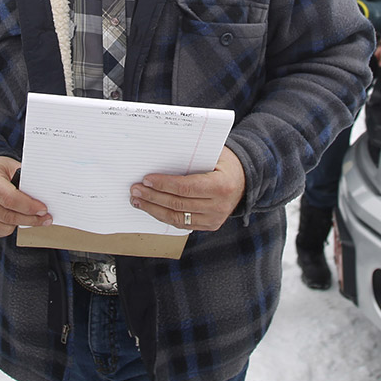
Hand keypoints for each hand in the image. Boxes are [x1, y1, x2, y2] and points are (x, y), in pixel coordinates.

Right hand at [0, 155, 51, 237]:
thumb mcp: (12, 167)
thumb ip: (26, 181)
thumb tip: (45, 197)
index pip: (10, 198)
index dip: (29, 206)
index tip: (44, 210)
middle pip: (8, 216)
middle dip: (30, 219)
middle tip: (45, 219)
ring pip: (4, 228)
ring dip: (20, 223)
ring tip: (26, 216)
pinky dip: (8, 227)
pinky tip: (11, 218)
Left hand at [128, 146, 245, 231]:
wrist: (245, 179)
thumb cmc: (225, 163)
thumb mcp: (214, 154)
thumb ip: (191, 157)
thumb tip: (160, 157)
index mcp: (221, 186)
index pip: (186, 188)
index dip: (164, 184)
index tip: (146, 179)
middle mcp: (219, 206)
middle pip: (178, 204)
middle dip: (153, 197)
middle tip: (135, 189)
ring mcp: (215, 219)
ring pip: (177, 218)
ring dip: (154, 209)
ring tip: (138, 200)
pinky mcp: (210, 226)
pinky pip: (182, 224)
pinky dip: (164, 217)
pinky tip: (152, 209)